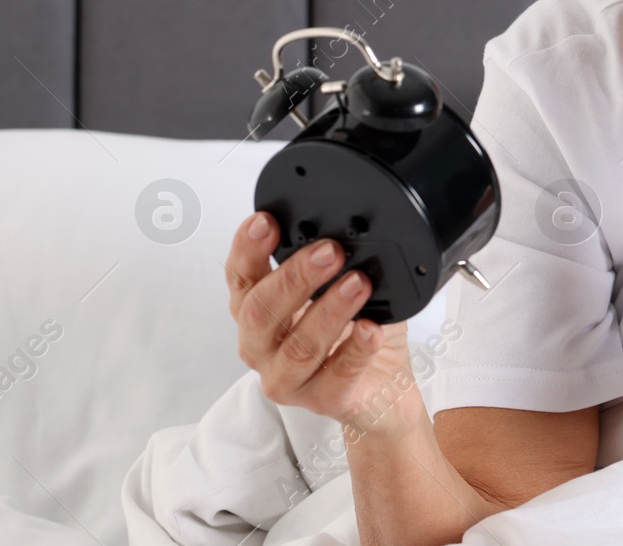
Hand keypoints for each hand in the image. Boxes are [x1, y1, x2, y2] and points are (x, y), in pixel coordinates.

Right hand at [226, 211, 422, 438]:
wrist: (382, 389)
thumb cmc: (354, 333)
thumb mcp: (334, 289)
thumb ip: (329, 263)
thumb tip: (340, 229)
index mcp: (259, 313)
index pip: (240, 278)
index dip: (247, 249)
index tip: (266, 221)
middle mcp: (264, 347)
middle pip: (262, 312)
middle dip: (294, 277)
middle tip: (330, 251)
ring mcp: (290, 378)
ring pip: (299, 346)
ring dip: (329, 310)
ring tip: (358, 284)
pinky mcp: (324, 400)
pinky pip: (339, 375)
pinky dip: (357, 349)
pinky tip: (371, 329)